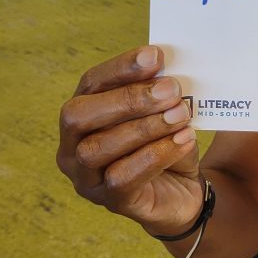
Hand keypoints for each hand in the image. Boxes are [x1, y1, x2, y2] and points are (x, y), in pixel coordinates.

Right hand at [57, 46, 203, 236]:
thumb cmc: (168, 142)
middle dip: (127, 99)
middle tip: (171, 90)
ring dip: (145, 127)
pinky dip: (156, 154)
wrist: (184, 189)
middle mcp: (73, 145)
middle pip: (78, 116)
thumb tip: (166, 66)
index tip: (156, 56)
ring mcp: (86, 177)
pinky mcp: (110, 202)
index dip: (121, 68)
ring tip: (181, 115)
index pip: (90, 83)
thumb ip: (159, 91)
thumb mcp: (166, 112)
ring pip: (98, 148)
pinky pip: (122, 178)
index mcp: (84, 113)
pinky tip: (183, 140)